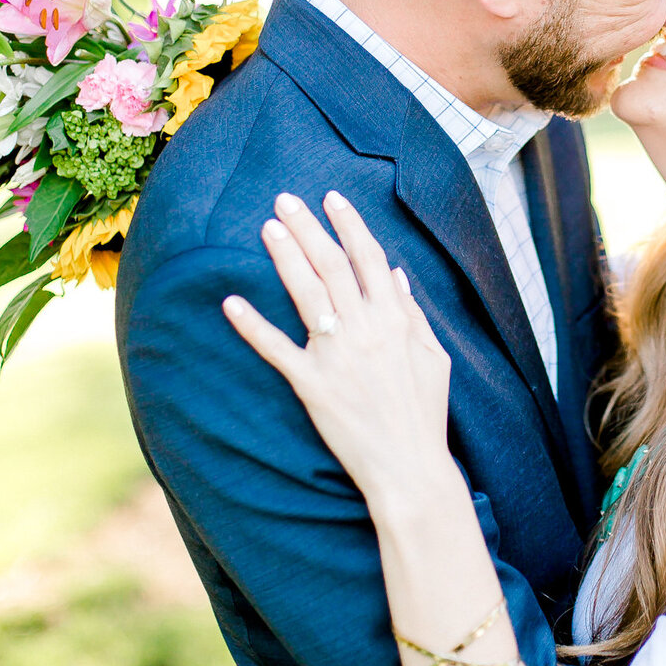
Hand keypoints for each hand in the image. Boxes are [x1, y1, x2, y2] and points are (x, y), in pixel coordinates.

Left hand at [223, 191, 452, 500]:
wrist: (409, 466)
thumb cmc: (425, 413)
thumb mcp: (434, 357)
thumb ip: (414, 313)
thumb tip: (396, 275)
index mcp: (397, 319)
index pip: (370, 257)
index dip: (349, 224)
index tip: (332, 199)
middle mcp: (366, 329)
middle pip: (333, 265)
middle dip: (309, 227)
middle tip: (285, 199)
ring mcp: (337, 355)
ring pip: (307, 293)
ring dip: (286, 256)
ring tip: (269, 228)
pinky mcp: (311, 384)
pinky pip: (277, 349)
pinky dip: (252, 325)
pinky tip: (231, 303)